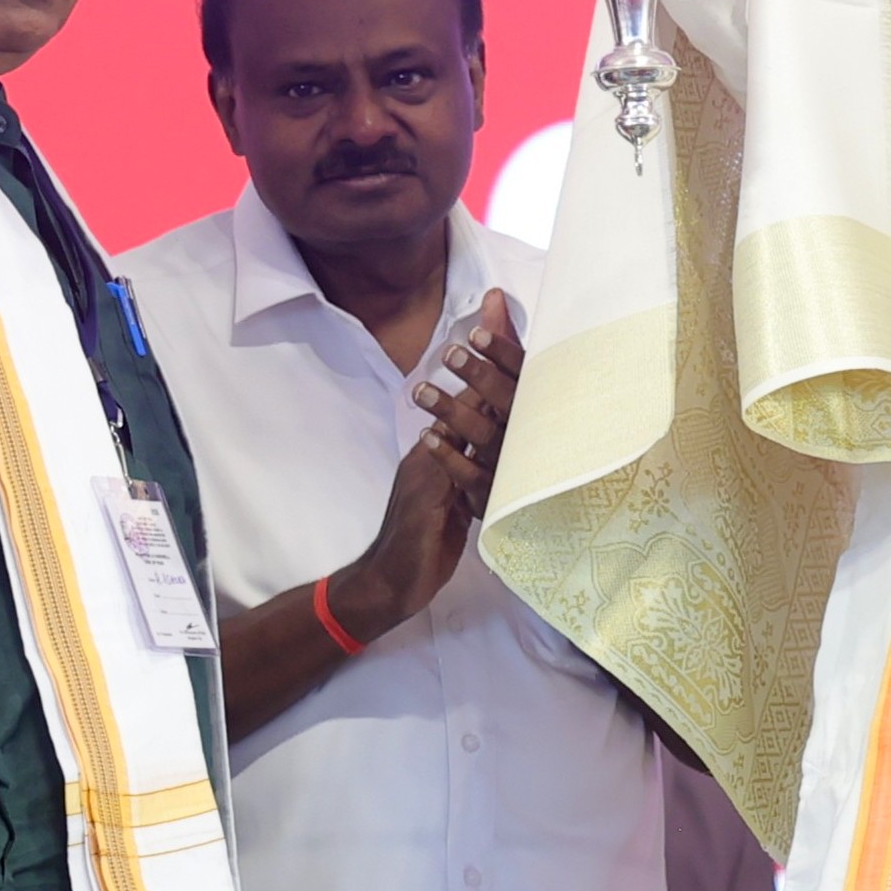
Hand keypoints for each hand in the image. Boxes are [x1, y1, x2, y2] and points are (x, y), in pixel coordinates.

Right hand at [328, 294, 524, 642]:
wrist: (386, 581)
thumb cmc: (425, 538)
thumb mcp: (452, 493)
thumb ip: (468, 460)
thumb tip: (493, 428)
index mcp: (442, 448)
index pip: (472, 396)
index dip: (491, 360)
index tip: (503, 315)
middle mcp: (435, 452)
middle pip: (467, 395)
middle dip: (486, 355)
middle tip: (499, 310)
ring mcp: (431, 473)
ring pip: (459, 422)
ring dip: (479, 386)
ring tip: (497, 356)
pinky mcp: (431, 500)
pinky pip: (452, 467)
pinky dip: (467, 446)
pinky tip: (483, 428)